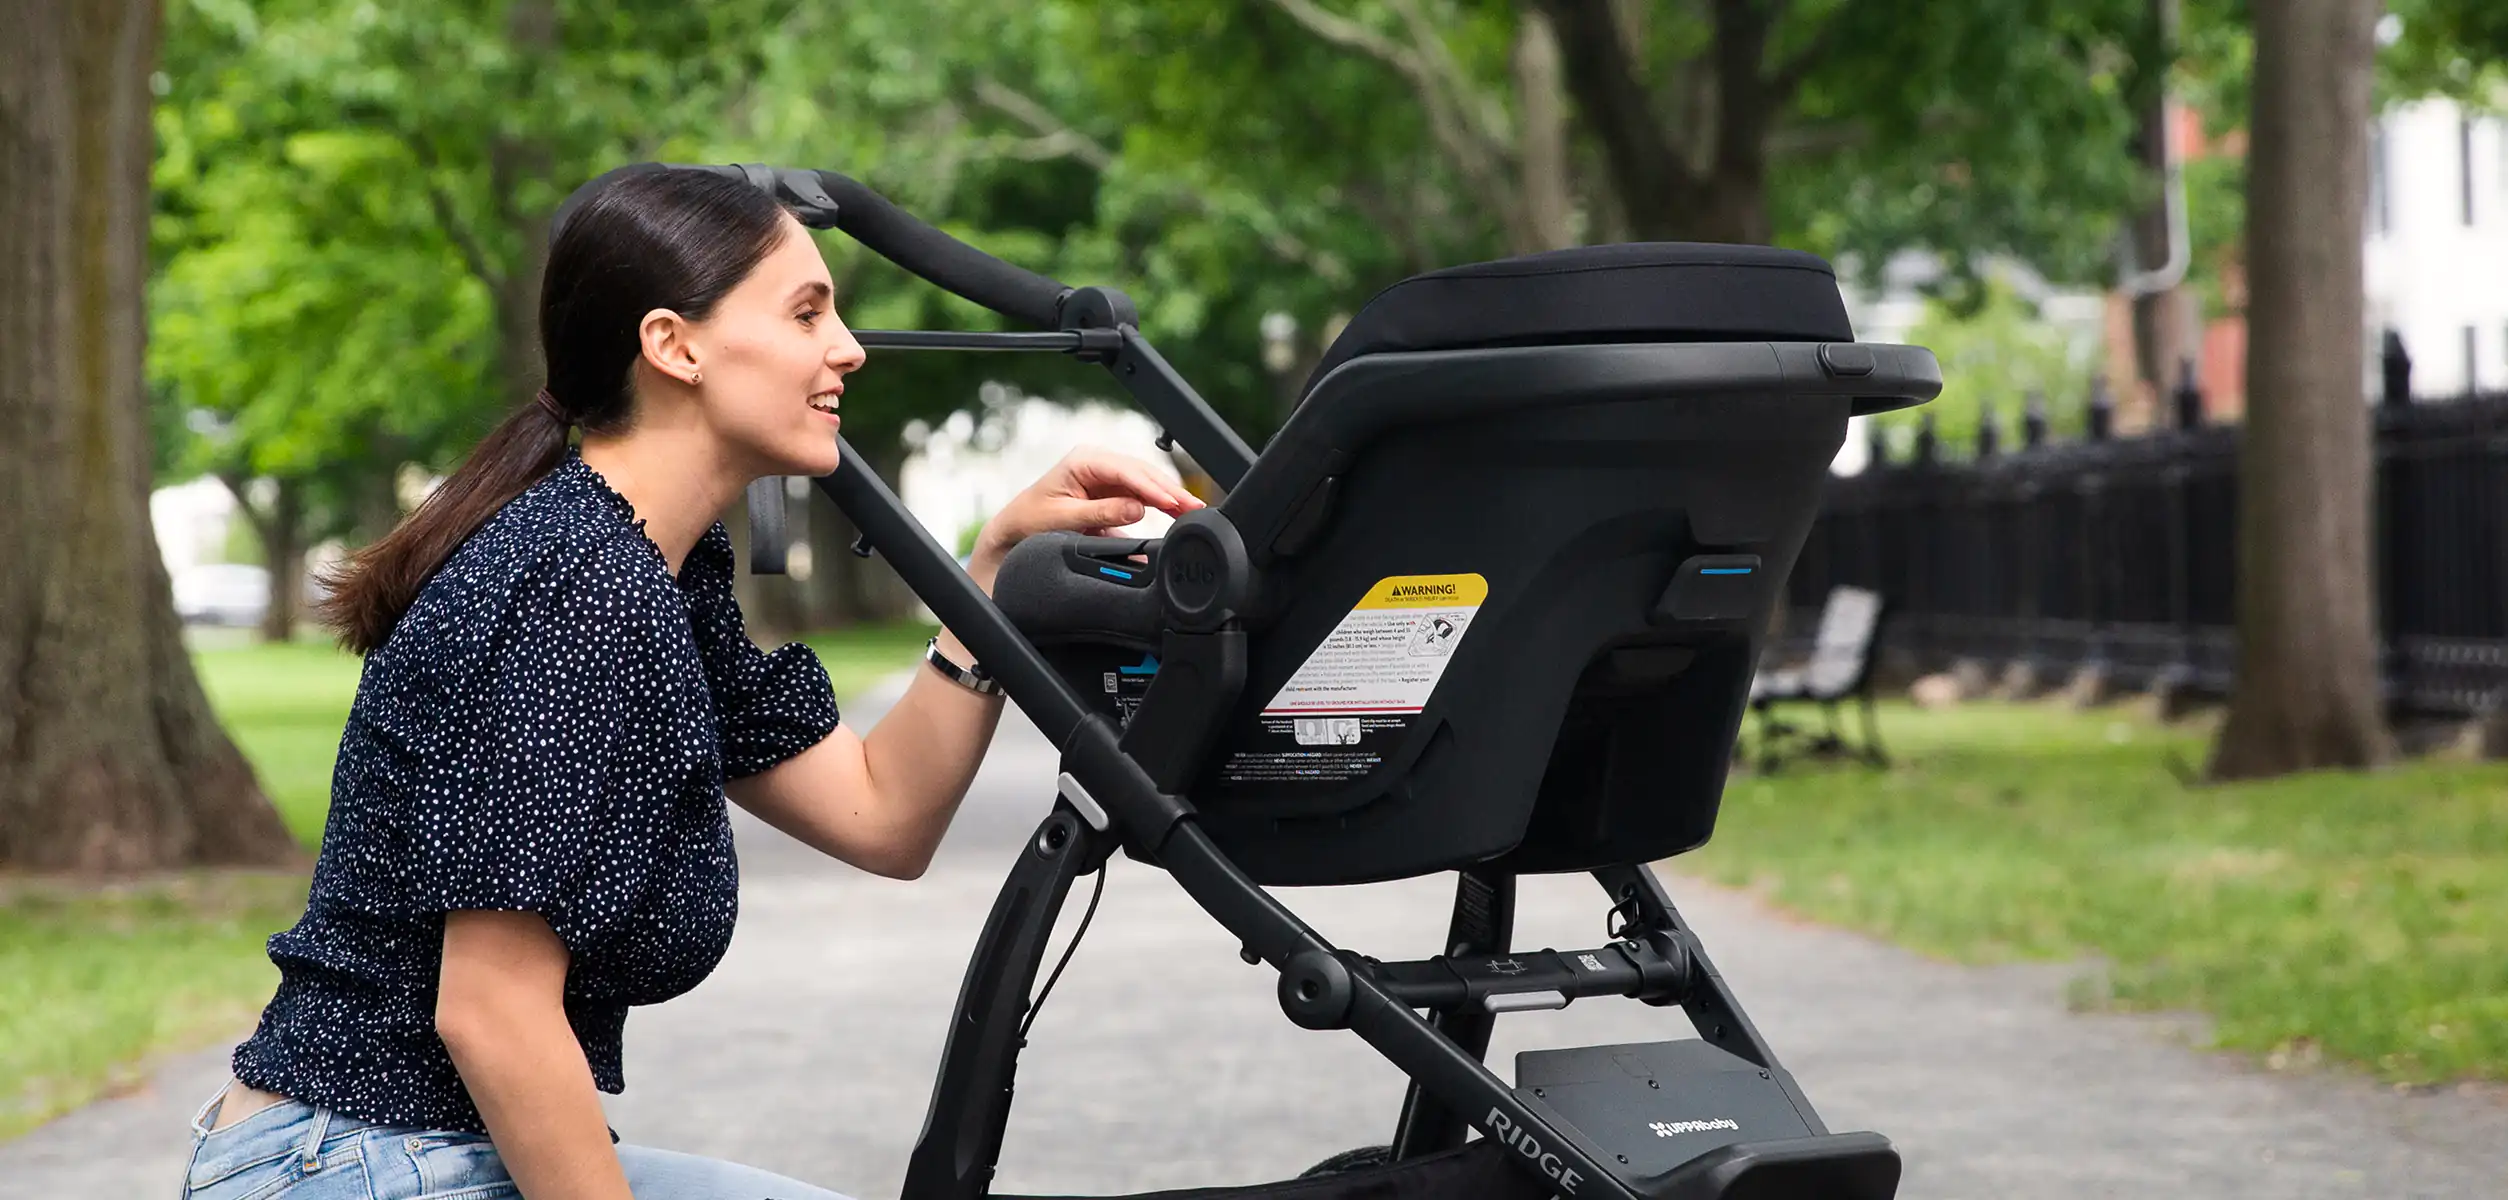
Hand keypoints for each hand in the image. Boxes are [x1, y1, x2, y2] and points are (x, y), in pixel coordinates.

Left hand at [966, 447, 1202, 567]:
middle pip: (1142, 473)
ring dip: (1169, 497)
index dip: (1151, 486)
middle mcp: (1098, 464)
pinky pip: (1140, 497)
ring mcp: (1106, 478)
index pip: (1125, 470)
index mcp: (1083, 461)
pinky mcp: (1111, 494)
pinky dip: (1159, 506)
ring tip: (1193, 511)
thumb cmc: (1030, 521)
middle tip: (1193, 506)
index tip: (1171, 501)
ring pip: (1145, 484)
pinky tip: (1177, 513)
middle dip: (1169, 490)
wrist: (1014, 532)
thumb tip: (1137, 509)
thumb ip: (1100, 514)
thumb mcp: (1063, 519)